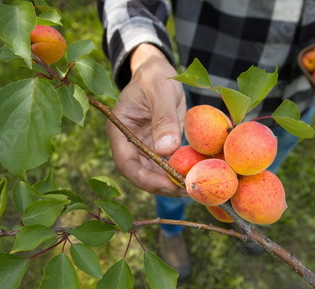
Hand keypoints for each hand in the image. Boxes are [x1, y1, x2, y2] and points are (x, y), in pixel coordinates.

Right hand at [105, 44, 188, 196]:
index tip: (169, 184)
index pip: (126, 164)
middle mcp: (128, 143)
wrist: (158, 71)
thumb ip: (163, 119)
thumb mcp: (160, 92)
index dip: (146, 179)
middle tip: (188, 190)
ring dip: (172, 182)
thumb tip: (167, 150)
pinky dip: (178, 172)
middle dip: (162, 186)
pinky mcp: (157, 147)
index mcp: (119, 130)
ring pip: (154, 174)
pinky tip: (195, 175)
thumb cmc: (155, 77)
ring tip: (194, 186)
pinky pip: (166, 165)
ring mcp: (142, 147)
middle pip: (140, 174)